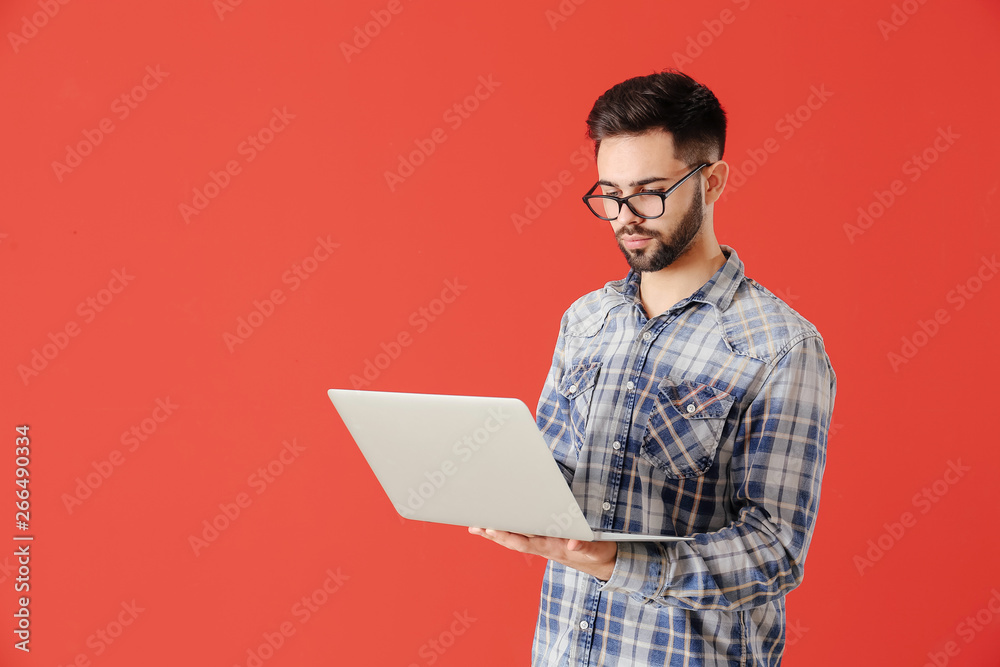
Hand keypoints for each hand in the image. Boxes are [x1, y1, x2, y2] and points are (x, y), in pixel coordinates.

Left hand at [468, 526, 616, 580]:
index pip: (525, 541)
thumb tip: (574, 544)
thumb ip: (586, 546)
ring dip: (495, 533)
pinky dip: (506, 532)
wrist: (604, 563)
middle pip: (514, 540)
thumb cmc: (598, 554)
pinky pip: (522, 536)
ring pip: (515, 538)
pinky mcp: (545, 540)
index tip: (491, 528)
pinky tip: (493, 529)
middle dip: (494, 533)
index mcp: (552, 547)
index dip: (508, 535)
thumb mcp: (597, 550)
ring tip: (476, 526)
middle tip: (475, 525)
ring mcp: (543, 543)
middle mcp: (543, 545)